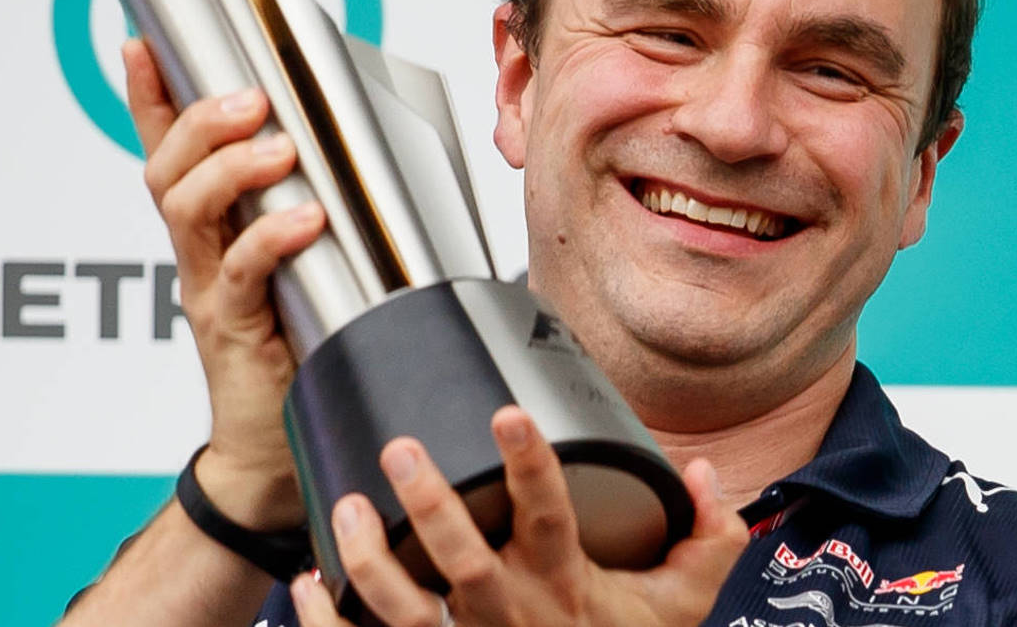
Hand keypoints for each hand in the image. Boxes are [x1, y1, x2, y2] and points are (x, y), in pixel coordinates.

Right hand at [124, 38, 321, 527]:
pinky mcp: (232, 329)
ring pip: (189, 211)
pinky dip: (271, 240)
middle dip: (201, 120)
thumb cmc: (298, 344)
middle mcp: (199, 252)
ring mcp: (207, 289)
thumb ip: (311, 208)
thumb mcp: (301, 263)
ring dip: (231, 169)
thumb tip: (355, 150)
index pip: (168, 150)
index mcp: (212, 229)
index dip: (151, 97)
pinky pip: (241, 275)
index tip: (143, 43)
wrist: (274, 447)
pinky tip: (306, 220)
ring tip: (279, 147)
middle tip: (251, 96)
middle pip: (167, 170)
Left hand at [289, 406, 749, 626]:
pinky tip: (309, 583)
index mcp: (567, 588)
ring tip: (345, 508)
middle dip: (431, 509)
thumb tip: (707, 474)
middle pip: (466, 567)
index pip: (551, 518)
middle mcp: (514, 618)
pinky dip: (329, 625)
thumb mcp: (682, 604)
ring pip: (410, 617)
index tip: (507, 412)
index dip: (530, 466)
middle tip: (401, 448)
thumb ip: (707, 538)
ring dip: (371, 566)